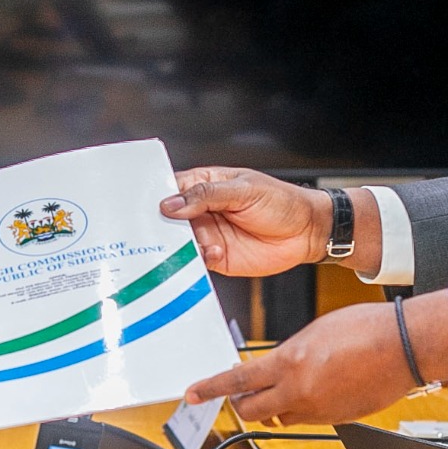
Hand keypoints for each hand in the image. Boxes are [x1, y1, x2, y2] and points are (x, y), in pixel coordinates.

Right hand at [159, 167, 329, 276]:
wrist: (307, 232)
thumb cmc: (282, 201)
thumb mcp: (244, 190)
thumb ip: (207, 195)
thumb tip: (171, 203)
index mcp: (205, 185)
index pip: (171, 188)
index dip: (154, 196)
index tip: (139, 204)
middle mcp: (202, 211)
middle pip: (168, 219)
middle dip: (158, 226)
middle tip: (150, 231)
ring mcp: (208, 235)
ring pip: (178, 243)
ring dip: (175, 247)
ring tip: (179, 247)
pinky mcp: (217, 258)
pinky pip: (196, 263)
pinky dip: (194, 263)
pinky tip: (207, 256)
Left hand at [182, 296, 447, 426]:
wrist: (404, 347)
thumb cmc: (365, 329)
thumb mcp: (314, 332)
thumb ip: (289, 354)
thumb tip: (277, 367)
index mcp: (289, 363)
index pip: (237, 381)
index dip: (210, 389)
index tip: (192, 394)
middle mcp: (298, 392)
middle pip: (251, 409)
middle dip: (241, 403)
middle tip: (241, 394)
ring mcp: (318, 410)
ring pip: (278, 419)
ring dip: (272, 408)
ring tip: (284, 389)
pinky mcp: (337, 421)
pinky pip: (307, 420)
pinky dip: (301, 410)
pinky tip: (317, 391)